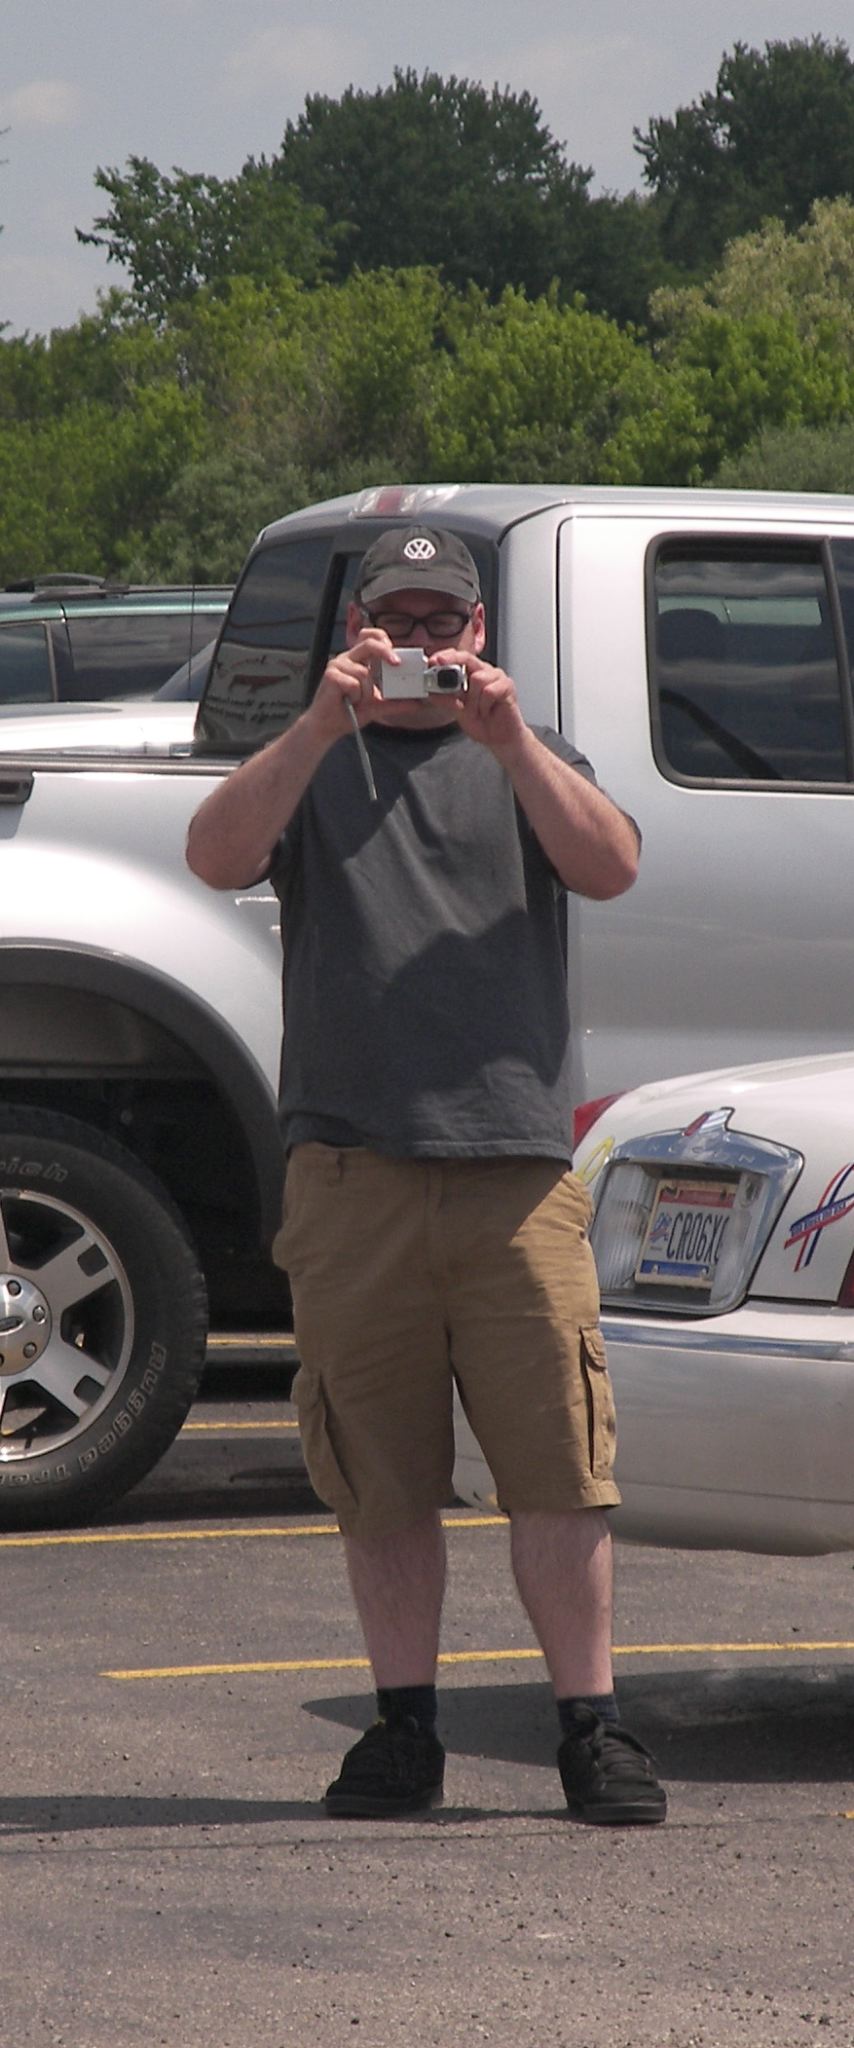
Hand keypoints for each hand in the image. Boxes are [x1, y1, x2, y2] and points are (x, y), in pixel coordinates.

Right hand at [306, 625, 396, 739]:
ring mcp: (338, 665)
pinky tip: (348, 701)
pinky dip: (356, 696)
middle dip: (385, 651)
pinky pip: (353, 683)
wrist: (328, 727)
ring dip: (366, 692)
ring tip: (358, 701)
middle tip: (397, 664)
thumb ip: (395, 703)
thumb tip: (417, 703)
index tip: (397, 658)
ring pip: (364, 672)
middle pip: (369, 643)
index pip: (371, 638)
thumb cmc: (348, 712)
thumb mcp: (378, 707)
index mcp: (358, 660)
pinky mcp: (331, 675)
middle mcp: (348, 659)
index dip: (385, 642)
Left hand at [431, 651, 527, 753]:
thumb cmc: (482, 722)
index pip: (458, 658)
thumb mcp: (458, 712)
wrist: (500, 739)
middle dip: (453, 660)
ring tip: (477, 711)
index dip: (446, 656)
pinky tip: (488, 711)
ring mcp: (497, 677)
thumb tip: (432, 692)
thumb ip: (446, 700)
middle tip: (440, 663)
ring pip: (477, 678)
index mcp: (472, 674)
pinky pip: (489, 691)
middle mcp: (484, 672)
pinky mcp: (507, 686)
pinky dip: (484, 705)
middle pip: (468, 659)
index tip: (433, 660)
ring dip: (473, 700)